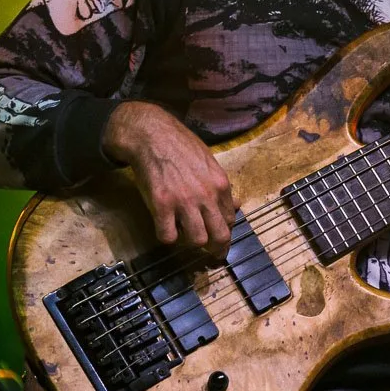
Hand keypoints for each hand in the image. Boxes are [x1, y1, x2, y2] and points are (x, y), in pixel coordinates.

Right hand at [103, 101, 236, 257]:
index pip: (231, 219)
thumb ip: (222, 187)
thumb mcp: (210, 163)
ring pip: (197, 239)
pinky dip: (167, 237)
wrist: (153, 135)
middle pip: (219, 235)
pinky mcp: (161, 205)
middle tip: (211, 254)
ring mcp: (184, 201)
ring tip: (186, 236)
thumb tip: (236, 205)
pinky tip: (166, 229)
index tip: (220, 237)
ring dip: (191, 243)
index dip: (226, 231)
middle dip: (217, 248)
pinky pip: (168, 236)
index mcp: (221, 185)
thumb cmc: (182, 146)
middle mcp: (206, 196)